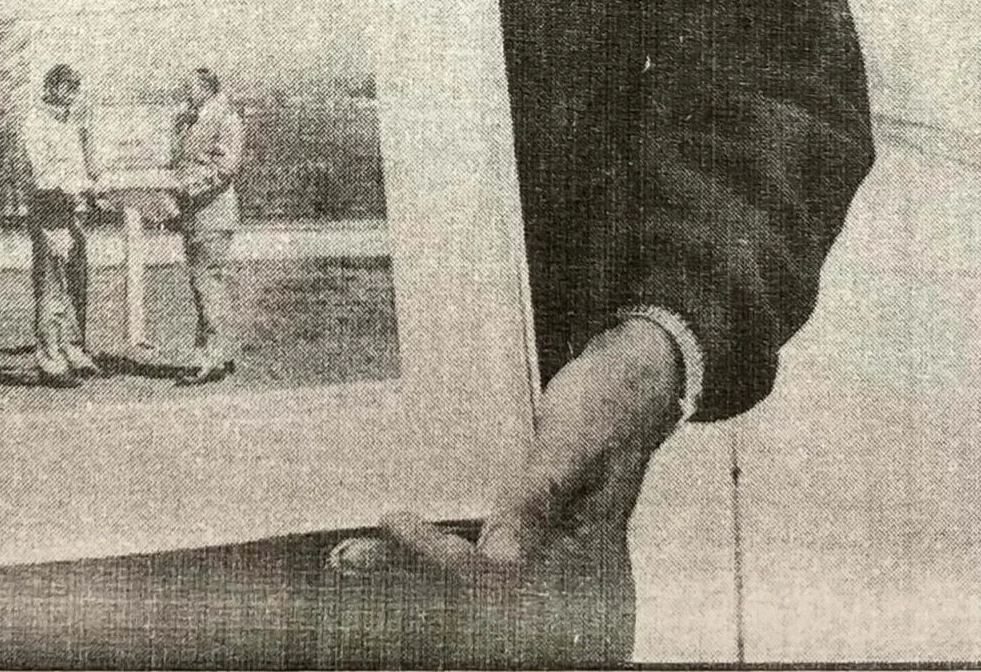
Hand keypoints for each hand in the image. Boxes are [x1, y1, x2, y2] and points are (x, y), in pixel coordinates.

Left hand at [380, 318, 684, 630]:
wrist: (632, 386)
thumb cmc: (608, 406)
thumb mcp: (573, 443)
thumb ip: (538, 500)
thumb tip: (500, 558)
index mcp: (582, 557)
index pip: (500, 582)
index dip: (444, 562)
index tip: (397, 523)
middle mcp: (560, 568)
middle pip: (476, 593)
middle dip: (412, 578)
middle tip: (348, 558)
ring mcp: (540, 555)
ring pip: (468, 579)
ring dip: (413, 573)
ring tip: (354, 558)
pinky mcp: (523, 538)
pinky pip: (474, 555)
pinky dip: (433, 550)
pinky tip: (394, 539)